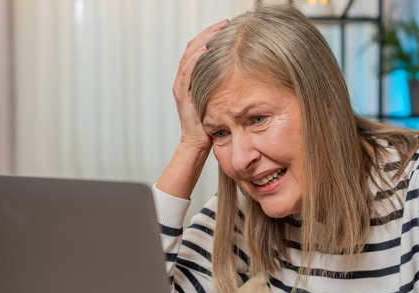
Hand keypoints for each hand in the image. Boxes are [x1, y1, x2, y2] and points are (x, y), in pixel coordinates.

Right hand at [173, 19, 227, 150]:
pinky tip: (205, 50)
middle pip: (191, 48)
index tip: (225, 26)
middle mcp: (182, 79)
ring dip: (202, 41)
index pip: (197, 49)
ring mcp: (180, 86)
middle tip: (223, 24)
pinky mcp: (182, 95)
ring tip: (216, 31)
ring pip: (188, 56)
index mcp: (189, 77)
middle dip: (207, 33)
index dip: (209, 35)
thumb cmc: (209, 123)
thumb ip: (221, 83)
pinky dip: (195, 59)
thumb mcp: (217, 97)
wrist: (197, 143)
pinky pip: (186, 72)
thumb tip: (239, 69)